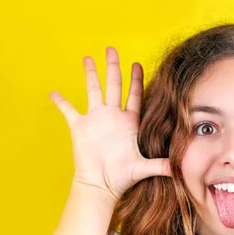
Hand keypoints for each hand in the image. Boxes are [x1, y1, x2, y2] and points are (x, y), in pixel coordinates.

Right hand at [49, 47, 170, 200]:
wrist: (101, 185)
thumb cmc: (123, 177)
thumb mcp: (144, 167)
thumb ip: (161, 165)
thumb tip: (180, 168)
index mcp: (129, 122)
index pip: (135, 95)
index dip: (136, 79)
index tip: (137, 64)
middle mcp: (113, 116)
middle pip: (114, 85)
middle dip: (113, 67)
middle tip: (112, 49)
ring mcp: (95, 120)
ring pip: (93, 90)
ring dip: (90, 74)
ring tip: (88, 58)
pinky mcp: (80, 127)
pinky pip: (68, 111)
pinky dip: (61, 102)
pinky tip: (53, 93)